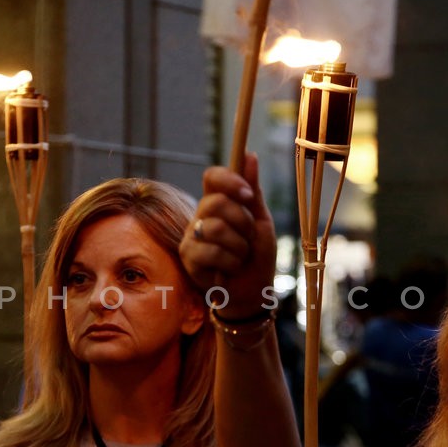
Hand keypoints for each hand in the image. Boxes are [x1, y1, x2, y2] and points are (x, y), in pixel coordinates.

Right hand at [180, 153, 276, 319]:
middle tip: (248, 238)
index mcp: (218, 202)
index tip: (247, 196)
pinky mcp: (187, 256)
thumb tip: (250, 155)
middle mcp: (201, 215)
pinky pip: (210, 251)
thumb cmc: (257, 256)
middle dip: (241, 223)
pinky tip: (228, 270)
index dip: (230, 181)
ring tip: (240, 257)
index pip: (212, 176)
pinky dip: (229, 262)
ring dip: (238, 247)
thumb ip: (253, 192)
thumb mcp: (261, 222)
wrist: (253, 291)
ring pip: (215, 228)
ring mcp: (191, 235)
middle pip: (216, 202)